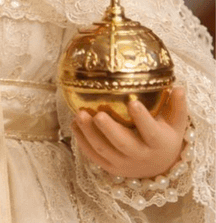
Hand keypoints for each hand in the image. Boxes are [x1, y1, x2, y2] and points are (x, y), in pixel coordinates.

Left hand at [72, 86, 189, 179]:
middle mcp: (140, 156)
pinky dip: (82, 140)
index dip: (142, 119)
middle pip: (123, 144)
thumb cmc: (165, 138)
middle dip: (109, 130)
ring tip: (79, 114)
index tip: (133, 102)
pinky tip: (74, 124)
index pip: (151, 132)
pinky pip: (92, 155)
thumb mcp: (175, 124)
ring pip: (103, 150)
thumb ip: (177, 106)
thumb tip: (179, 87)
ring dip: (89, 133)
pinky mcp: (109, 167)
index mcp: (158, 144)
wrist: (158, 167)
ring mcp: (123, 163)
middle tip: (98, 114)